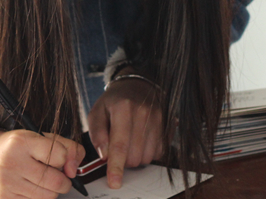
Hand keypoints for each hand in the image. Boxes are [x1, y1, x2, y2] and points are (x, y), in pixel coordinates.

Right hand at [0, 129, 82, 198]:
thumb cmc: (18, 147)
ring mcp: (7, 183)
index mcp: (22, 142)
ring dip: (52, 190)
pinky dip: (39, 197)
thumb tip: (73, 170)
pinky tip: (32, 187)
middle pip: (56, 181)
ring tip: (44, 180)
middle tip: (59, 175)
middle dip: (64, 181)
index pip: (60, 156)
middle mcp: (11, 162)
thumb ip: (68, 148)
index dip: (65, 159)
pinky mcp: (5, 198)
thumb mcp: (43, 137)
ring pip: (48, 196)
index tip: (60, 159)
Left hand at [88, 74, 163, 188]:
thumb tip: (105, 155)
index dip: (116, 166)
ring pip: (148, 157)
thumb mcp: (97, 112)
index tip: (115, 181)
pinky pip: (159, 152)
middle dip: (124, 160)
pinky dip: (149, 152)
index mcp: (123, 107)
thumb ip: (97, 133)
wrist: (138, 85)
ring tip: (130, 142)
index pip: (120, 144)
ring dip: (137, 156)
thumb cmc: (114, 101)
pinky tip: (142, 140)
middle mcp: (144, 112)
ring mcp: (159, 118)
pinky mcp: (168, 125)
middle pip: (134, 155)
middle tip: (118, 148)